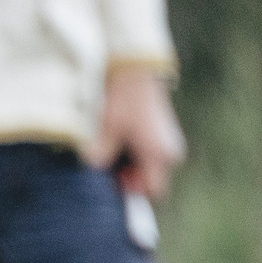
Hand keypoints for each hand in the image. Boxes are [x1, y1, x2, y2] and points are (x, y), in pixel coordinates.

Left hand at [89, 66, 185, 200]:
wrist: (135, 69)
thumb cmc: (122, 98)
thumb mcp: (106, 129)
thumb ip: (100, 155)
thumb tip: (92, 168)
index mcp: (159, 154)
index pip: (150, 190)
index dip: (129, 192)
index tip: (110, 185)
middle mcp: (169, 151)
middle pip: (147, 180)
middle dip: (125, 179)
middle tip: (103, 168)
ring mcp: (167, 142)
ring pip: (146, 168)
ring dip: (126, 166)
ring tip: (107, 151)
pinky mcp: (161, 134)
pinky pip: (146, 154)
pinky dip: (130, 154)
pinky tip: (115, 142)